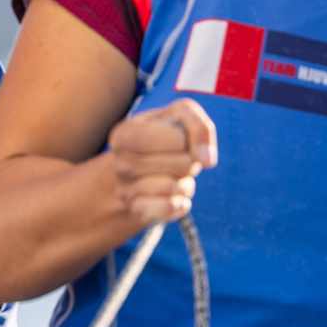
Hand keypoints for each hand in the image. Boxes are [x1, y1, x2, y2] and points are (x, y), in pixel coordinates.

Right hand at [109, 100, 216, 225]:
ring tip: (172, 175)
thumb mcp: (181, 116)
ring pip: (176, 187)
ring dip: (185, 181)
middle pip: (182, 164)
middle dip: (189, 161)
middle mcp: (120, 163)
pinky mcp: (136, 211)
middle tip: (174, 158)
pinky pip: (169, 209)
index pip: (176, 139)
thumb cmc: (164, 135)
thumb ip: (200, 127)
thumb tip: (207, 159)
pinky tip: (175, 198)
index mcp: (124, 134)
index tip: (176, 138)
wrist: (142, 166)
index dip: (187, 139)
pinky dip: (180, 204)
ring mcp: (125, 190)